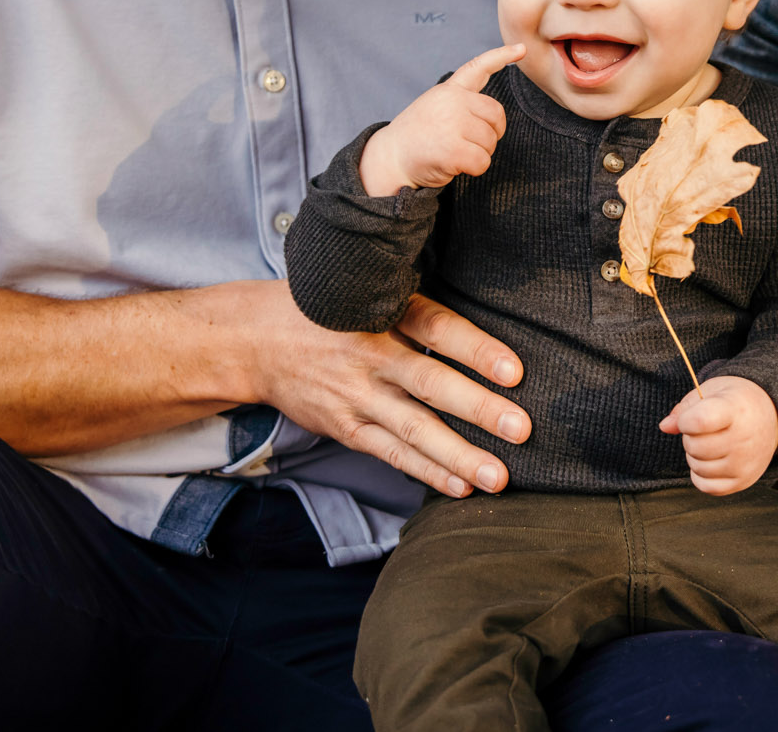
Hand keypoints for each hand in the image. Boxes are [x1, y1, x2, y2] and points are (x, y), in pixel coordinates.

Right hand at [234, 280, 530, 497]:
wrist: (255, 340)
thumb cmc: (330, 309)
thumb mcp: (370, 290)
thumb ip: (420, 307)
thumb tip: (488, 321)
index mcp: (385, 312)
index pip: (438, 328)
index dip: (477, 349)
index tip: (516, 371)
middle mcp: (372, 355)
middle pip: (431, 384)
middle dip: (479, 409)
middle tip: (522, 429)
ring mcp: (357, 395)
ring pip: (414, 429)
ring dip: (459, 455)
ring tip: (498, 477)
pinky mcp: (346, 426)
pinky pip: (392, 453)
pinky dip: (427, 471)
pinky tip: (460, 486)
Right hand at [357, 42, 524, 195]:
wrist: (391, 158)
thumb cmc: (418, 136)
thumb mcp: (436, 106)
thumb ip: (461, 103)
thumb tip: (492, 116)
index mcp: (449, 90)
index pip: (477, 68)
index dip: (502, 56)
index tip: (521, 49)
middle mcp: (452, 102)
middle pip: (496, 115)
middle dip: (490, 133)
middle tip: (467, 142)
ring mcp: (452, 124)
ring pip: (490, 140)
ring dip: (478, 153)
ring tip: (453, 152)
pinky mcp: (453, 149)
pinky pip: (482, 161)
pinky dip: (474, 169)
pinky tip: (454, 164)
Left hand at [658, 375, 777, 494]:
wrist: (771, 414)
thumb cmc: (734, 401)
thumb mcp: (711, 392)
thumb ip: (685, 408)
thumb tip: (665, 427)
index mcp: (735, 409)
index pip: (699, 422)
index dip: (686, 421)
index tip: (691, 417)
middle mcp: (744, 438)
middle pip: (695, 447)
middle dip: (689, 437)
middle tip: (703, 430)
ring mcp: (745, 463)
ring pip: (698, 467)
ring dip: (694, 456)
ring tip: (709, 442)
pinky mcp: (744, 481)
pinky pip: (707, 487)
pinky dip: (700, 475)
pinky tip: (709, 460)